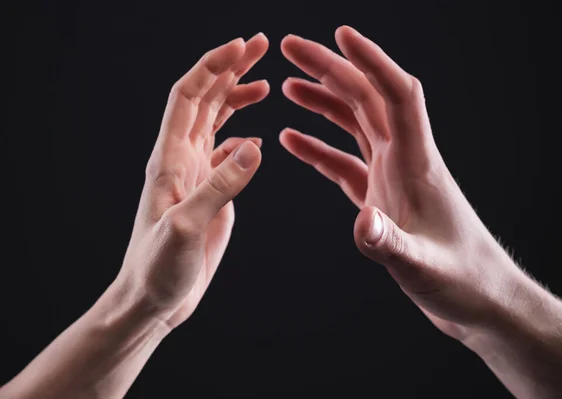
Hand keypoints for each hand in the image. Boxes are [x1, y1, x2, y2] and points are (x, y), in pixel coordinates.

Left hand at [116, 34, 268, 329]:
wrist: (152, 298)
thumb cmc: (158, 267)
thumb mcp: (187, 226)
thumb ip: (222, 185)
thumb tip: (255, 145)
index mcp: (170, 160)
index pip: (188, 98)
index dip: (211, 67)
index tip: (241, 47)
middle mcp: (182, 160)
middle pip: (205, 100)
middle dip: (231, 69)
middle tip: (260, 46)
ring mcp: (197, 176)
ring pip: (217, 123)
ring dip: (238, 98)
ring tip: (264, 81)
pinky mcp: (210, 194)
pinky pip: (226, 154)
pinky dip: (243, 138)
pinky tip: (257, 136)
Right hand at [280, 26, 519, 339]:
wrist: (480, 297)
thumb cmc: (463, 278)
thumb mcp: (423, 265)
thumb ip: (390, 243)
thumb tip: (362, 224)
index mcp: (418, 164)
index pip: (397, 96)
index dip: (372, 61)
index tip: (340, 36)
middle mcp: (405, 160)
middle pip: (367, 99)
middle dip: (331, 69)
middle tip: (292, 50)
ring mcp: (392, 177)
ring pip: (354, 125)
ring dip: (323, 102)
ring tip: (289, 86)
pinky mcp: (382, 198)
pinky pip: (344, 162)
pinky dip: (319, 148)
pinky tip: (295, 141)